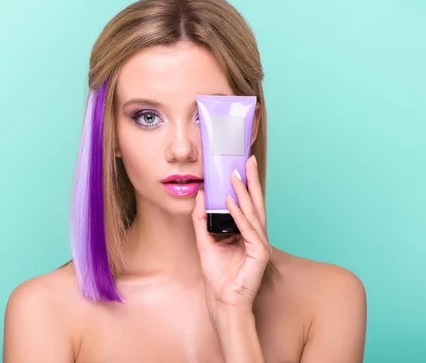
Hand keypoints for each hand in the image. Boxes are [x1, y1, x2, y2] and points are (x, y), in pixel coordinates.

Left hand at [192, 155, 271, 312]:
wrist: (222, 300)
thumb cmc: (218, 274)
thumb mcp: (204, 241)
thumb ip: (201, 219)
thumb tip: (199, 196)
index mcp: (246, 232)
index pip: (247, 203)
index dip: (245, 184)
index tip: (240, 165)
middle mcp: (256, 235)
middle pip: (255, 202)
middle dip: (251, 180)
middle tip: (247, 160)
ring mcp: (260, 243)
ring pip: (252, 212)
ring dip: (243, 192)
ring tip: (234, 175)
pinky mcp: (259, 253)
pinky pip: (248, 229)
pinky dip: (239, 214)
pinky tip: (231, 201)